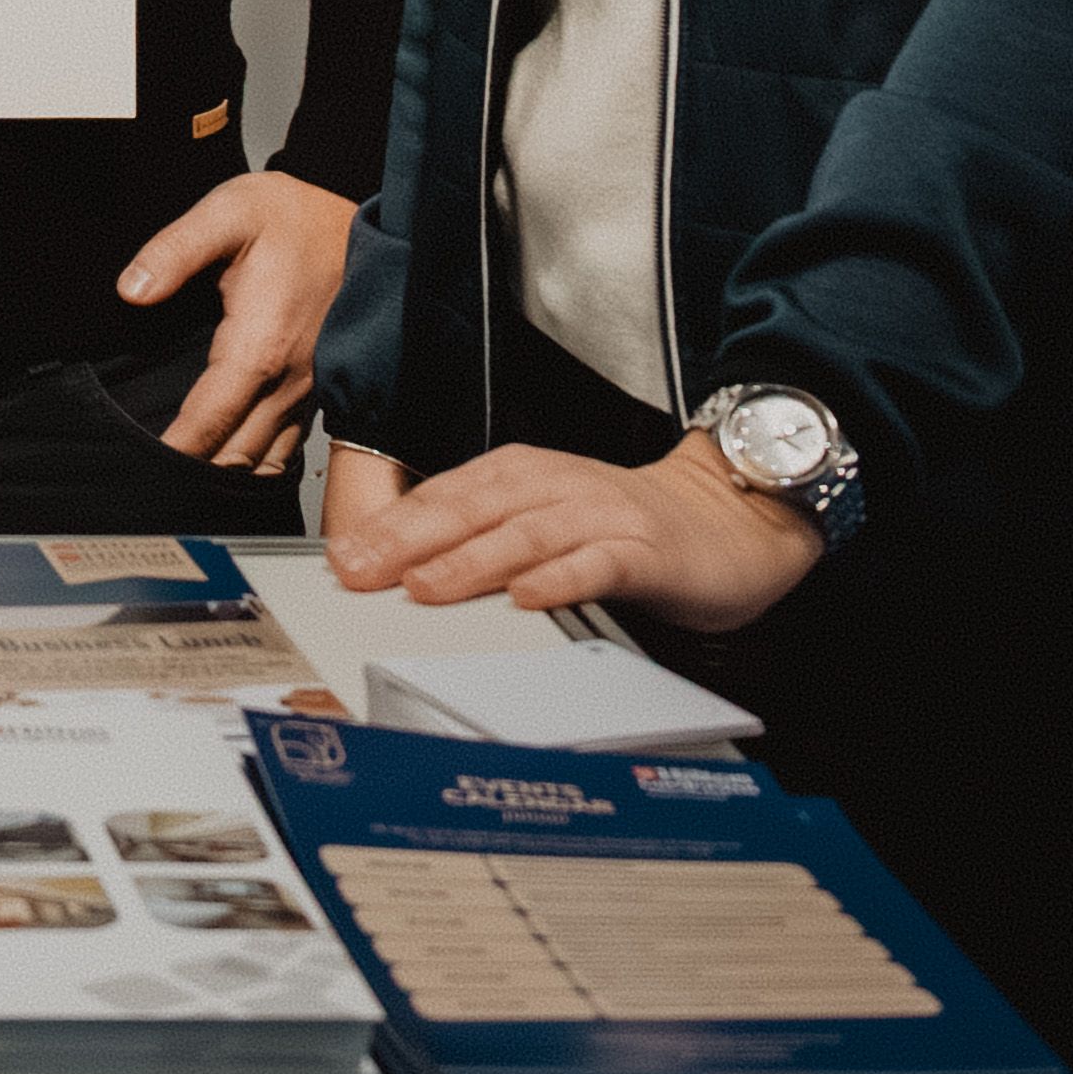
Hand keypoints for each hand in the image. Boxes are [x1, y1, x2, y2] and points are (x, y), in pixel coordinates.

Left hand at [109, 171, 353, 471]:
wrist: (372, 224)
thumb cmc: (297, 218)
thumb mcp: (229, 213)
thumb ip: (175, 250)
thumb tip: (132, 290)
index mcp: (261, 345)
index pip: (208, 422)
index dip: (174, 450)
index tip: (141, 467)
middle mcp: (290, 380)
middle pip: (236, 455)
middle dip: (195, 473)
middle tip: (149, 479)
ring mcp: (309, 391)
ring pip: (265, 461)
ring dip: (226, 475)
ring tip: (181, 482)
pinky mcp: (319, 390)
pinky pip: (287, 445)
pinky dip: (256, 463)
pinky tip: (228, 463)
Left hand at [319, 433, 823, 635]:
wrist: (730, 521)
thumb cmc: (625, 529)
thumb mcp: (542, 523)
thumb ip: (480, 539)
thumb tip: (396, 569)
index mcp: (524, 477)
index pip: (446, 495)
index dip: (391, 525)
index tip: (342, 559)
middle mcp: (558, 488)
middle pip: (474, 508)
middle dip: (411, 539)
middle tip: (361, 572)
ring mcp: (604, 517)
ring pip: (528, 534)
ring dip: (472, 559)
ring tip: (424, 587)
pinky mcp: (647, 551)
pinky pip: (599, 563)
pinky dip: (561, 577)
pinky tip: (528, 596)